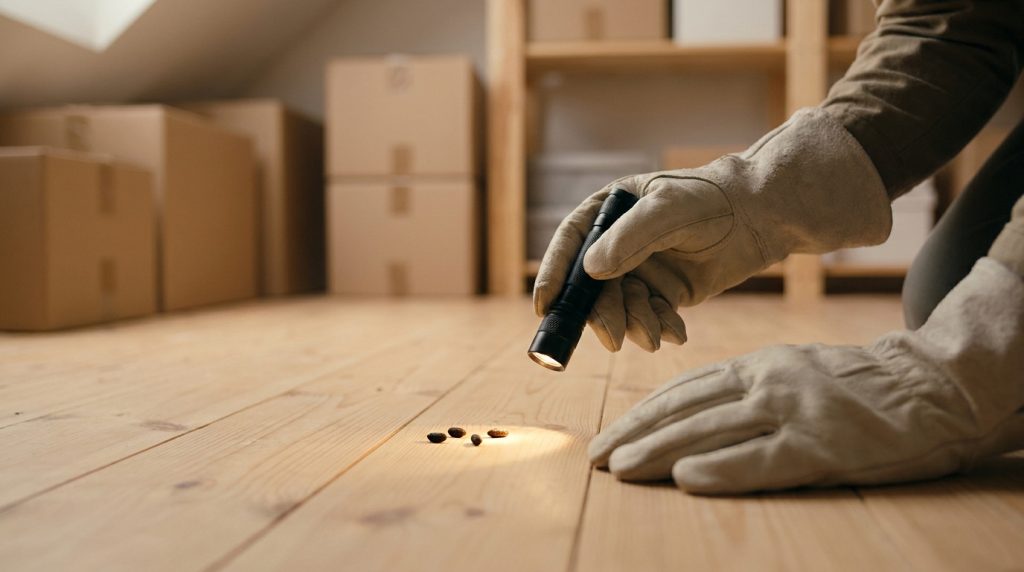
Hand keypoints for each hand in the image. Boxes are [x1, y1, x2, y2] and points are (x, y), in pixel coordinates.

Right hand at [534, 108, 891, 352]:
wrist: (761, 215)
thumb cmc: (713, 199)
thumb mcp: (669, 210)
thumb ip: (630, 238)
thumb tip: (591, 271)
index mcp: (610, 211)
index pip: (572, 243)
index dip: (555, 275)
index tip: (546, 306)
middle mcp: (619, 241)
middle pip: (593, 285)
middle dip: (601, 314)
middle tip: (613, 338)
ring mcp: (642, 268)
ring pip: (621, 306)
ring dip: (634, 325)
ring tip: (655, 334)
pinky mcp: (666, 291)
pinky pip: (650, 316)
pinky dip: (659, 328)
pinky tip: (676, 332)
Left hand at [589, 259, 1023, 493]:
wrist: (930, 386)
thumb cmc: (856, 386)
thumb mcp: (791, 371)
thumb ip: (742, 388)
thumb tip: (686, 413)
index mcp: (756, 366)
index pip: (682, 390)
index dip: (639, 415)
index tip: (606, 435)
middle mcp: (766, 382)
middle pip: (684, 410)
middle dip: (634, 434)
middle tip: (595, 457)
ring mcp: (792, 412)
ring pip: (710, 431)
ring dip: (658, 451)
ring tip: (619, 468)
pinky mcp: (821, 446)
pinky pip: (761, 459)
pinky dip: (721, 470)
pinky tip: (686, 480)